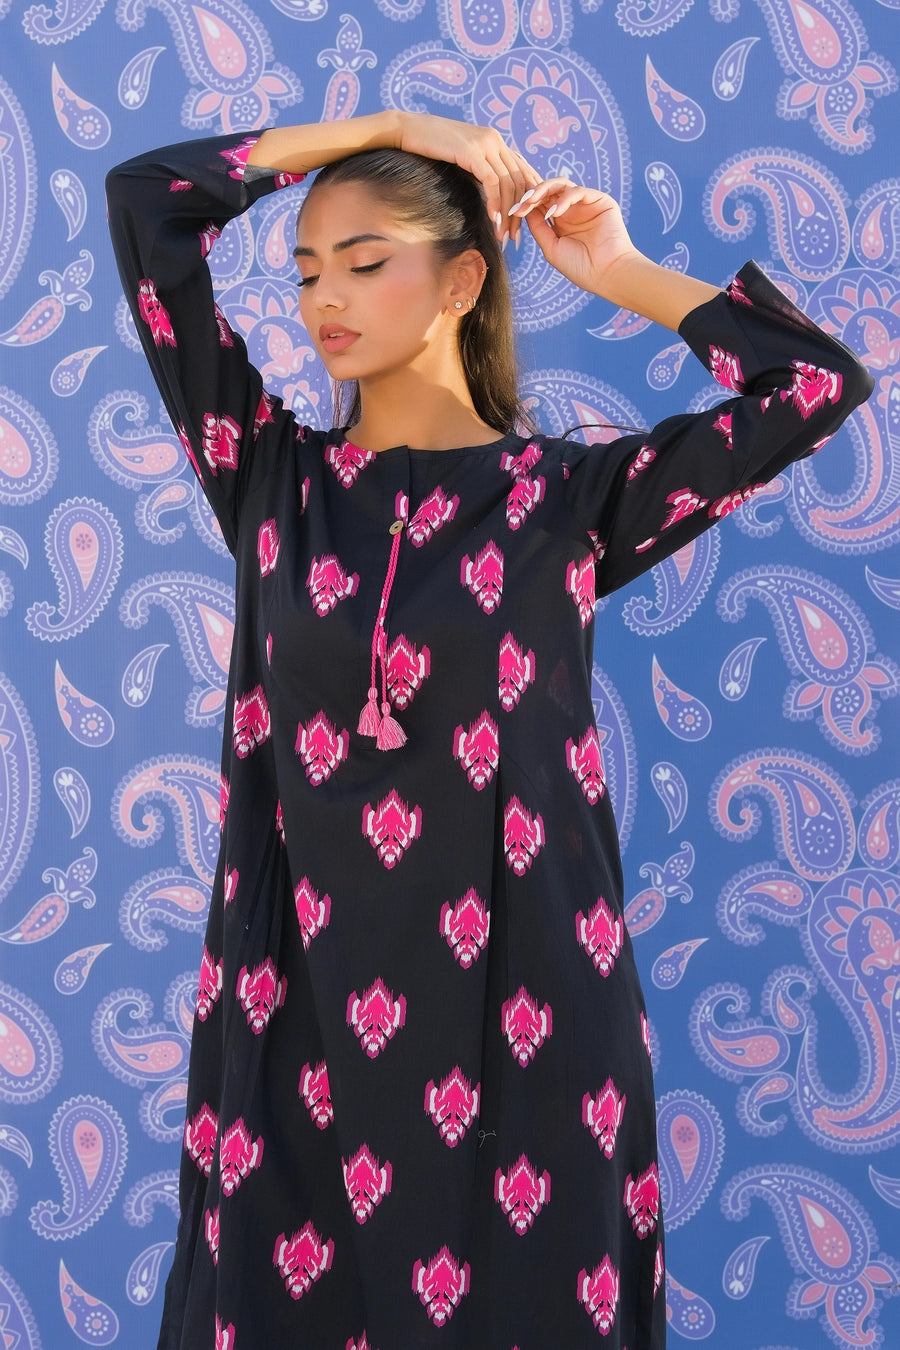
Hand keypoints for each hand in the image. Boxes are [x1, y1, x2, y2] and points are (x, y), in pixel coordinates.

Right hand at [395, 113, 539, 243]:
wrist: (405, 130)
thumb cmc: (428, 148)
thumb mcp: (461, 158)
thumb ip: (479, 169)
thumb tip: (489, 194)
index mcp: (495, 141)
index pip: (521, 172)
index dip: (526, 199)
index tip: (521, 224)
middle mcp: (494, 140)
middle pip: (518, 180)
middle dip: (518, 213)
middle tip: (514, 238)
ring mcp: (485, 143)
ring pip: (507, 183)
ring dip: (507, 213)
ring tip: (503, 236)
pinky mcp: (471, 151)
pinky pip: (491, 181)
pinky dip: (495, 203)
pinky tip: (493, 221)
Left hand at [510, 177, 639, 295]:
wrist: (606, 274)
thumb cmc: (580, 267)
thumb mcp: (551, 248)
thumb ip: (538, 228)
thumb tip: (523, 210)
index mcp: (559, 221)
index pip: (539, 203)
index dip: (524, 203)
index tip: (509, 209)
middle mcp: (571, 209)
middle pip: (547, 190)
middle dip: (530, 194)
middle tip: (519, 203)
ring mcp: (585, 203)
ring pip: (560, 185)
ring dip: (543, 190)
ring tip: (531, 201)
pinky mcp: (599, 200)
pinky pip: (578, 191)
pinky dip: (564, 199)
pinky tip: (554, 212)